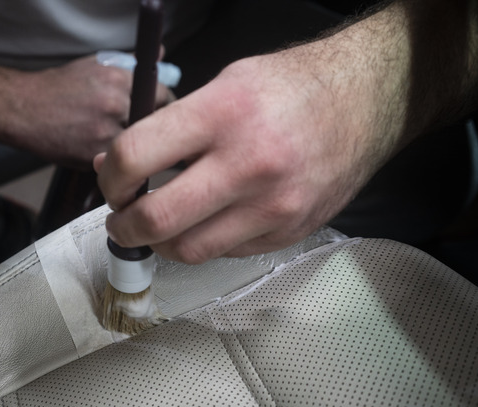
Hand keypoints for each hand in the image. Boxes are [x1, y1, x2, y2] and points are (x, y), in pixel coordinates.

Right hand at [5, 54, 173, 169]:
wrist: (23, 109)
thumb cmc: (59, 87)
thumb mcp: (96, 65)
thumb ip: (131, 62)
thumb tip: (160, 53)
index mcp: (119, 79)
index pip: (163, 96)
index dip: (162, 105)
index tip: (159, 110)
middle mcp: (116, 105)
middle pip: (155, 124)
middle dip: (152, 127)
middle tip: (143, 128)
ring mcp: (106, 134)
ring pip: (137, 146)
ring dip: (134, 146)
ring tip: (114, 138)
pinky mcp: (94, 158)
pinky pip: (118, 161)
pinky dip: (114, 158)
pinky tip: (98, 147)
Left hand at [95, 40, 403, 263]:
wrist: (367, 100)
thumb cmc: (291, 87)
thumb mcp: (224, 83)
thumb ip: (168, 127)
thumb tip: (116, 165)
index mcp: (223, 113)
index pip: (136, 158)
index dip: (110, 178)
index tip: (112, 182)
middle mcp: (248, 164)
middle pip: (156, 220)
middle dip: (123, 226)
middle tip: (121, 220)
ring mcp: (272, 206)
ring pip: (188, 250)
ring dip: (160, 243)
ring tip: (159, 224)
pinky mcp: (289, 231)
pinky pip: (226, 253)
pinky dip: (205, 241)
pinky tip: (207, 220)